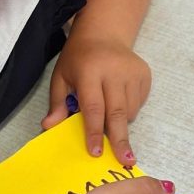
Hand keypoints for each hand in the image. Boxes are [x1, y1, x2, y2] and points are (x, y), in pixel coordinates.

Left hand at [42, 33, 150, 164]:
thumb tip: (49, 126)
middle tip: (124, 161)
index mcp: (89, 71)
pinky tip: (118, 99)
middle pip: (117, 113)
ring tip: (109, 115)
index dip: (93, 132)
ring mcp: (132, 72)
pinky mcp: (144, 75)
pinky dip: (129, 111)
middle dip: (120, 139)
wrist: (104, 32)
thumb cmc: (78, 58)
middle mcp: (114, 71)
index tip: (95, 153)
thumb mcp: (61, 77)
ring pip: (129, 111)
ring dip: (120, 123)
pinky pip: (138, 103)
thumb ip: (57, 103)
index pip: (93, 107)